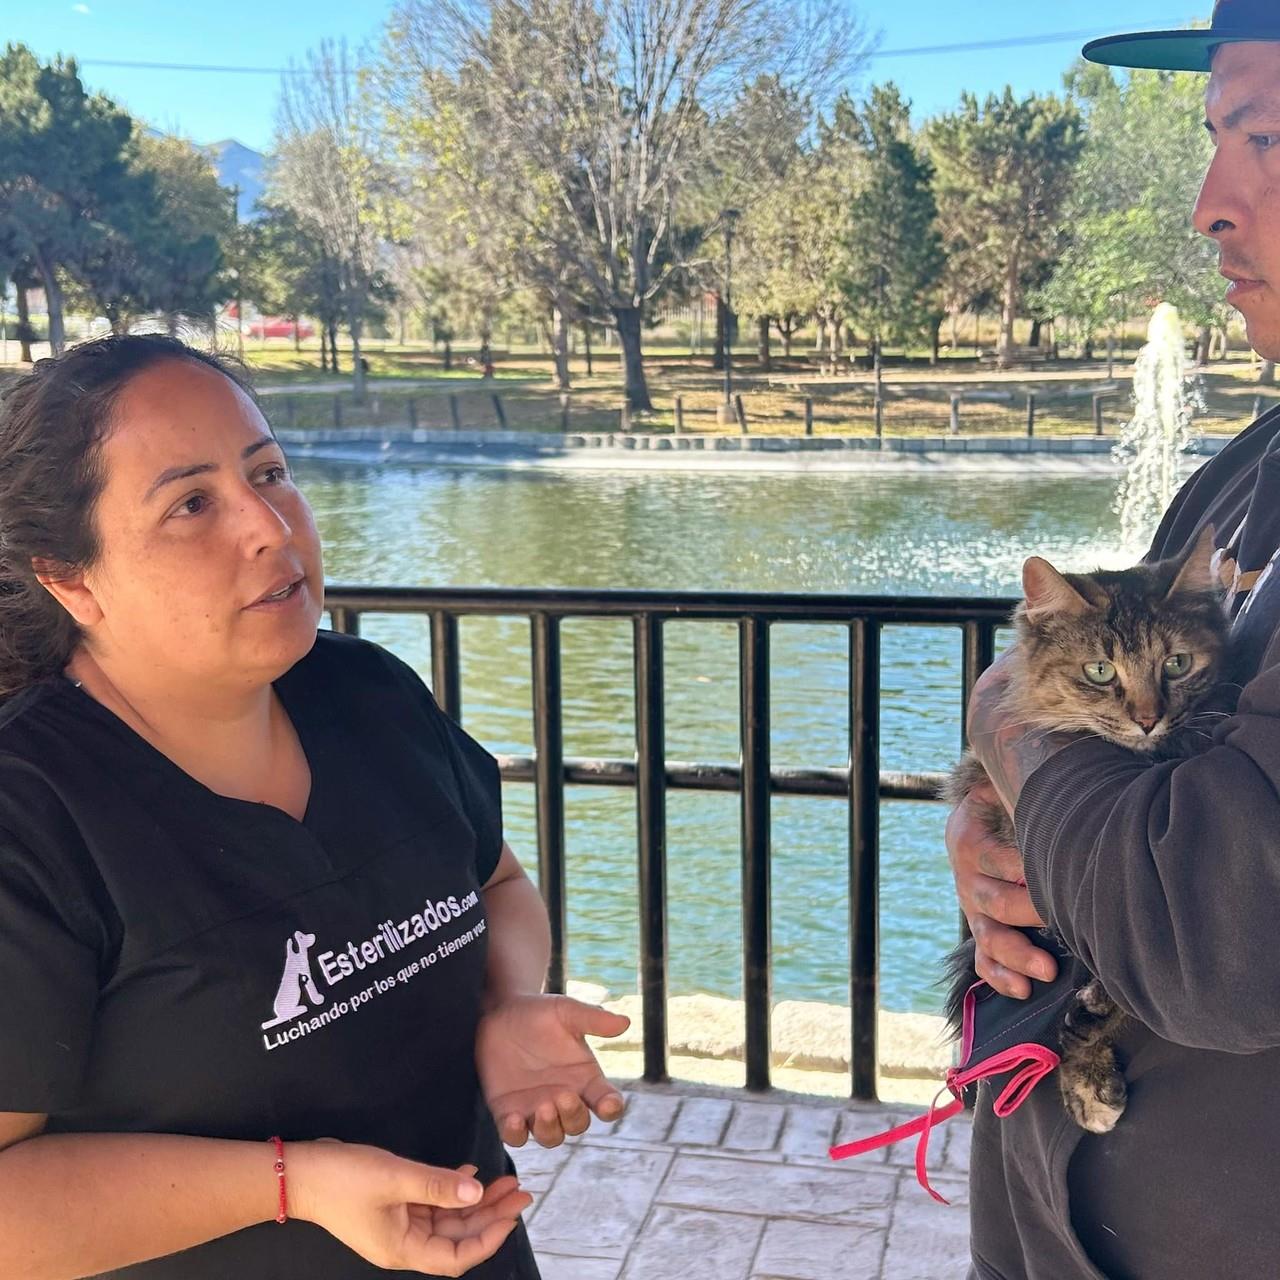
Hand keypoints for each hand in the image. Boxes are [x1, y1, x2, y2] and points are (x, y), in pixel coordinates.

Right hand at [291, 1141, 530, 1276]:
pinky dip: (450, 1191)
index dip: (489, 1238)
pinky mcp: (393, 1207)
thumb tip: (476, 1193)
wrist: (300, 1172)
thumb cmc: (344, 1179)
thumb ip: (438, 1185)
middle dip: (490, 1215)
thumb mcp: (396, 1177)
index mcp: (403, 1249)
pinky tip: (468, 1173)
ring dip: (474, 1201)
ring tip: (504, 1180)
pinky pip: (431, 1205)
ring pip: (447, 1219)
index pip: (457, 1256)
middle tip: (520, 1190)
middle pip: (457, 1236)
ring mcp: (398, 1225)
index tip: (513, 1214)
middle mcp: (404, 1243)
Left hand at [476, 994, 629, 1147]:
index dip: (611, 1108)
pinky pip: (515, 1137)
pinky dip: (516, 1135)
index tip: (609, 1105)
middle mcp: (564, 1099)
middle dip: (573, 1116)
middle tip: (563, 1095)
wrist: (499, 1012)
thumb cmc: (539, 1012)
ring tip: (543, 1108)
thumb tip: (625, 1022)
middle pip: (577, 1124)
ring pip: (551, 1136)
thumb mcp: (567, 1012)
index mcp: (584, 1078)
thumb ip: (593, 1019)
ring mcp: (536, 1109)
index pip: (606, 1101)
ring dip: (549, 1129)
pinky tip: (514, 1119)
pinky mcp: (508, 1113)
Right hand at [946, 781, 1057, 998]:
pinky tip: (1023, 989)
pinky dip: (1000, 976)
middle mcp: (965, 872)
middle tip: (1063, 918)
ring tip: (1047, 970)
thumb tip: (1065, 785)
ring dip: (1016, 954)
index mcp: (967, 834)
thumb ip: (1024, 787)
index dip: (1023, 869)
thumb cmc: (1012, 796)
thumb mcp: (1009, 784)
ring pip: (987, 935)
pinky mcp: (980, 924)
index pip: (992, 856)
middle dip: (1030, 913)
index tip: (1057, 872)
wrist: (988, 807)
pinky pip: (982, 958)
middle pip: (993, 900)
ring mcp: (971, 903)